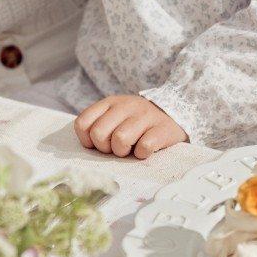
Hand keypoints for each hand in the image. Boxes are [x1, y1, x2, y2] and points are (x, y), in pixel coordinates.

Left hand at [74, 96, 188, 158]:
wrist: (173, 115)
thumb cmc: (137, 123)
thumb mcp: (115, 116)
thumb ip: (99, 125)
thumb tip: (87, 147)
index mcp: (110, 102)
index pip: (82, 123)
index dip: (87, 140)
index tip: (99, 144)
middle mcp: (126, 106)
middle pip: (99, 134)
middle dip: (105, 148)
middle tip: (116, 148)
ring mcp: (145, 116)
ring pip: (120, 140)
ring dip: (123, 152)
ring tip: (131, 149)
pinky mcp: (162, 128)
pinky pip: (144, 147)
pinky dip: (142, 154)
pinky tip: (145, 150)